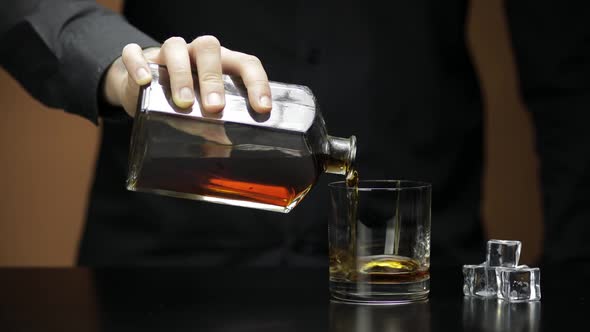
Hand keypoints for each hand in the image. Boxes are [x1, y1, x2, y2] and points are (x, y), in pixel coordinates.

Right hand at [103, 35, 271, 116]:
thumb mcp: (202, 115)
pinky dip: (139, 64)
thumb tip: (227, 156)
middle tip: (215, 108)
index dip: (257, 83)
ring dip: (181, 74)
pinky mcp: (139, 58)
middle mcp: (196, 53)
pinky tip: (145, 82)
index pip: (246, 63)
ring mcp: (167, 52)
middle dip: (213, 78)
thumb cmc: (184, 102)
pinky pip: (134, 53)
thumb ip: (215, 129)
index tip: (262, 109)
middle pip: (208, 48)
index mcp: (221, 63)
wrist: (142, 88)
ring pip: (175, 47)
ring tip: (184, 103)